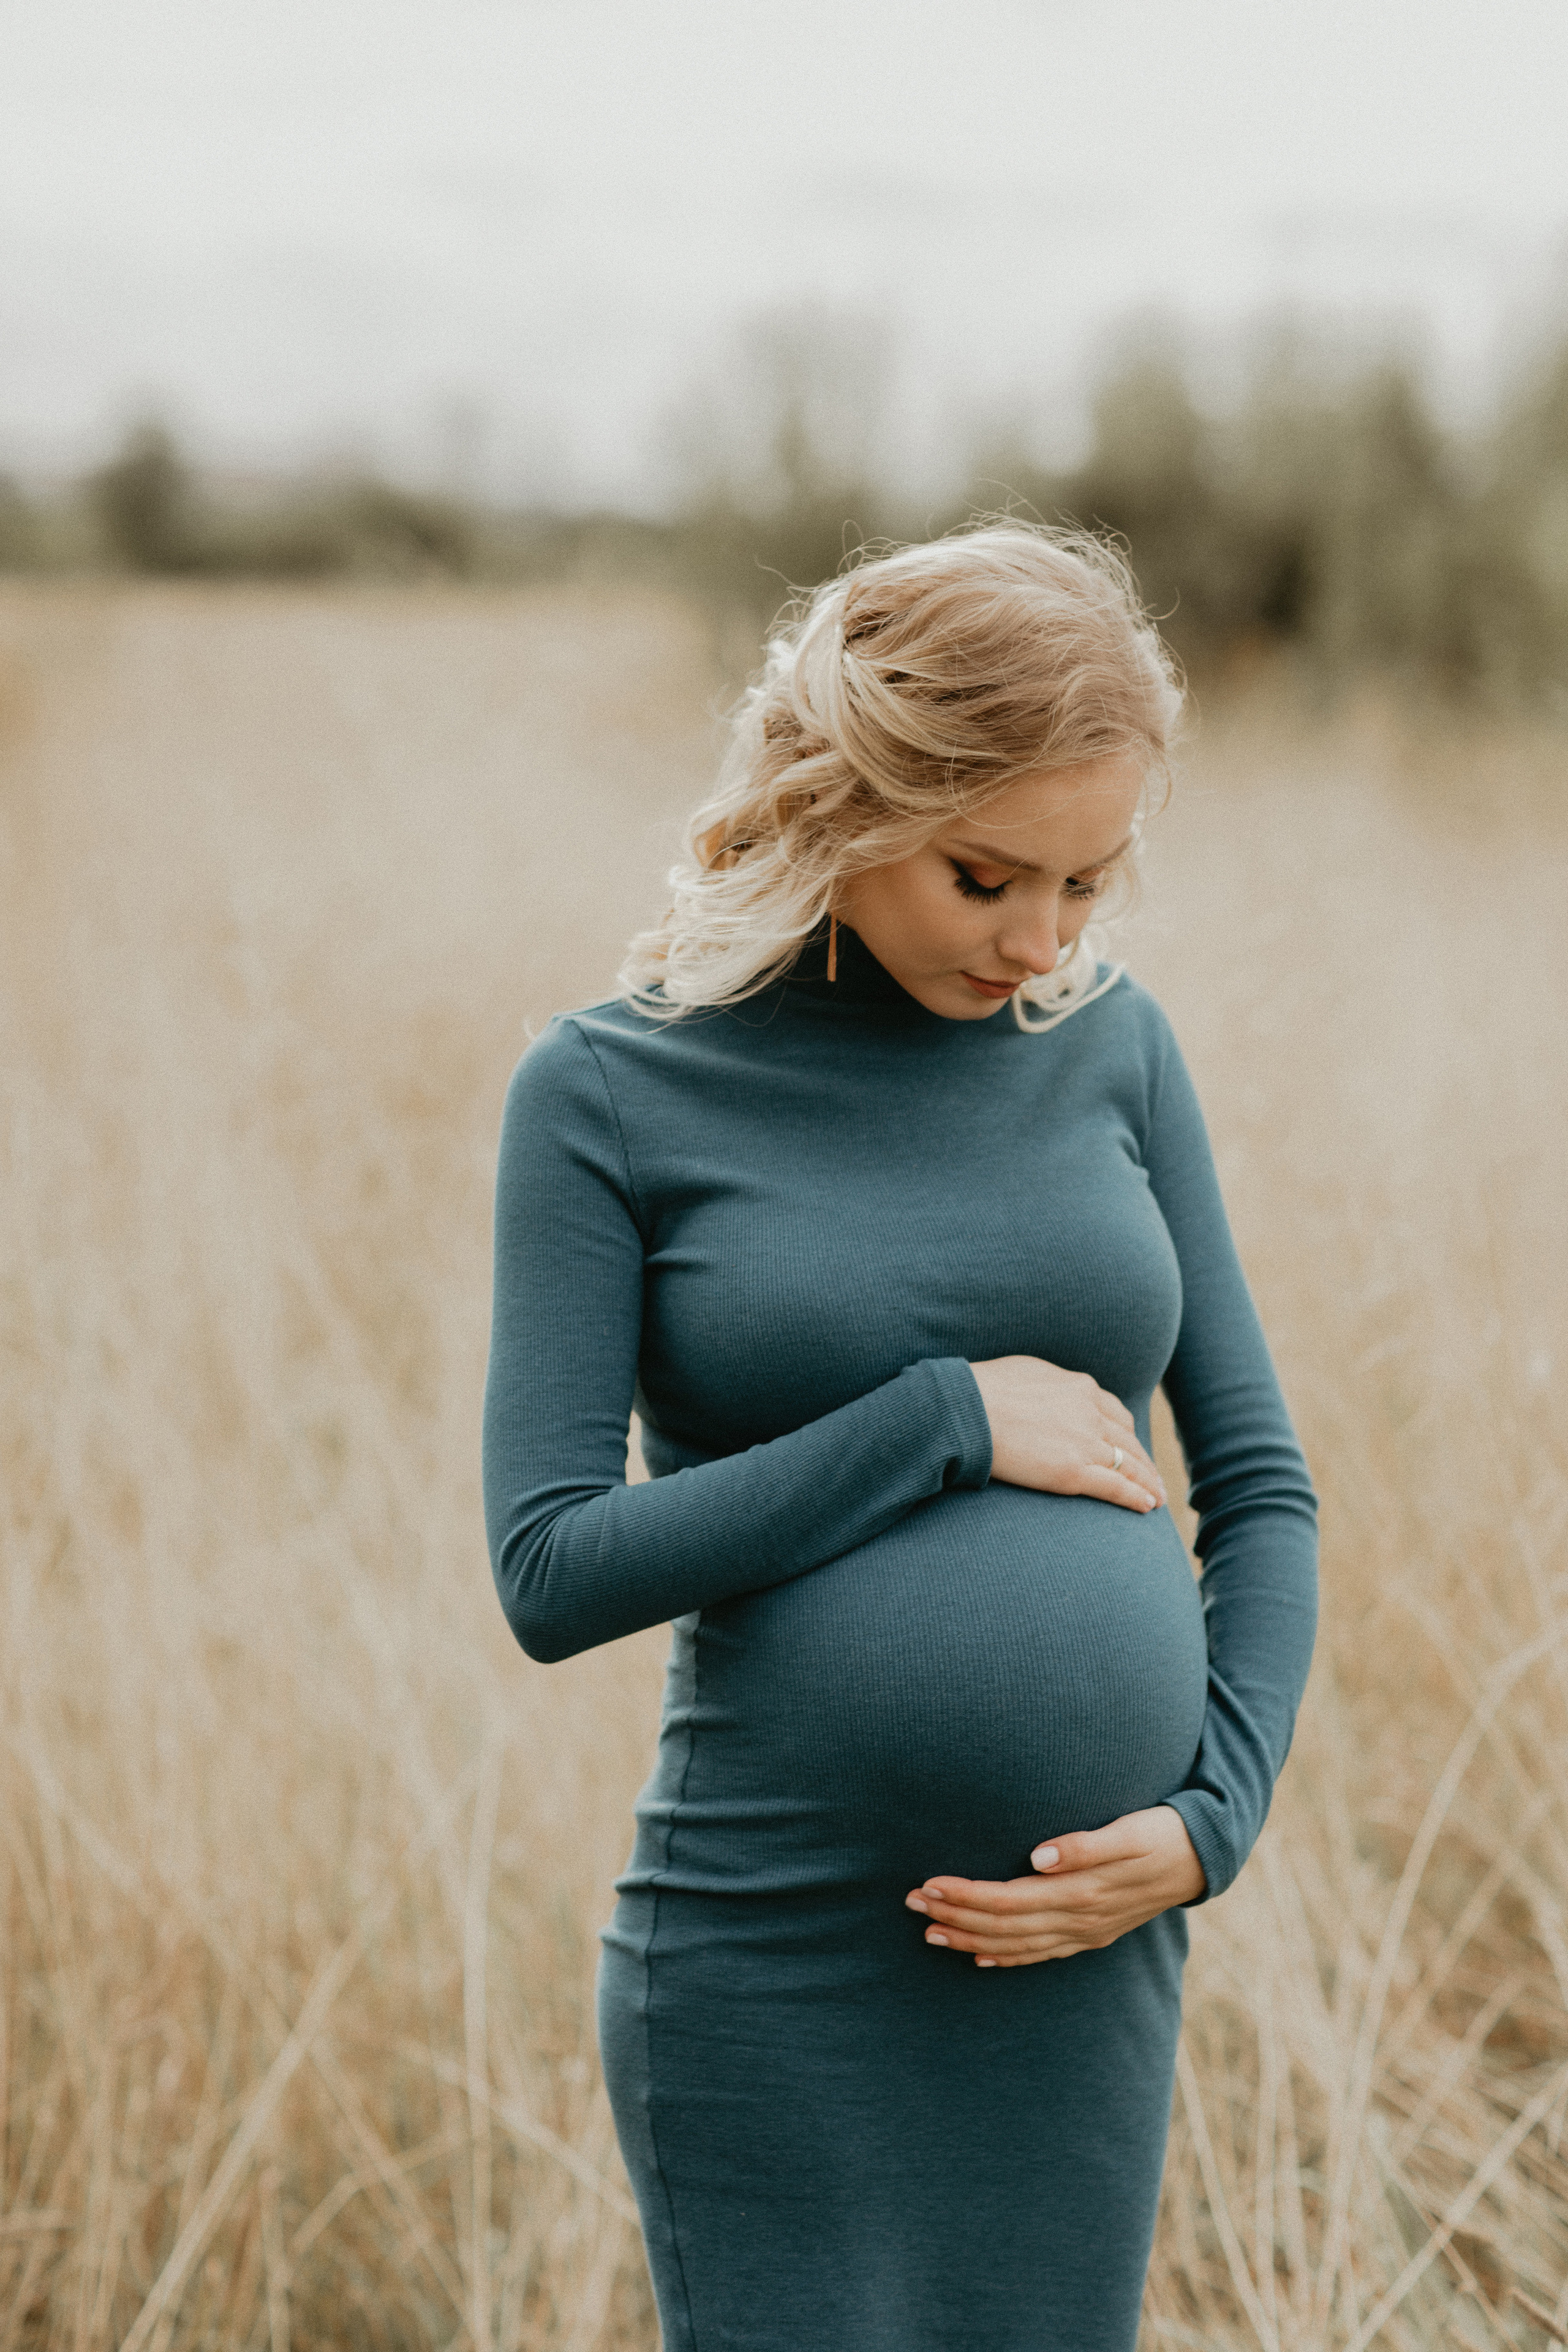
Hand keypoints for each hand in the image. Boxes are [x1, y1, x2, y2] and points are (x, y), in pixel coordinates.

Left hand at [904, 1806, 1205, 1967]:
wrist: (1203, 1857)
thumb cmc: (1160, 1833)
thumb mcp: (1127, 1831)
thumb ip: (1083, 1845)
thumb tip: (1038, 1856)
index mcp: (1082, 1893)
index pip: (1008, 1900)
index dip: (966, 1894)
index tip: (928, 1883)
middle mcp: (1079, 1920)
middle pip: (1003, 1925)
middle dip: (955, 1915)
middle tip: (911, 1903)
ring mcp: (1084, 1932)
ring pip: (1016, 1944)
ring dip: (970, 1938)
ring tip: (930, 1931)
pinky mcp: (1091, 1934)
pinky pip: (1040, 1954)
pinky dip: (1007, 1957)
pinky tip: (980, 1958)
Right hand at [968, 1356, 1165, 1513]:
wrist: (969, 1408)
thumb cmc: (983, 1390)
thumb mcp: (1026, 1374)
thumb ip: (1048, 1387)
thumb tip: (1046, 1392)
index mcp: (1080, 1388)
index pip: (1115, 1414)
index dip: (1127, 1435)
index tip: (1133, 1447)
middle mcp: (1090, 1413)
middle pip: (1128, 1440)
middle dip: (1144, 1461)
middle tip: (1154, 1478)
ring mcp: (1085, 1443)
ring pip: (1129, 1465)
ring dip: (1148, 1483)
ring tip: (1157, 1498)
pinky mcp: (1073, 1471)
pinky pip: (1115, 1486)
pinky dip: (1136, 1497)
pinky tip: (1147, 1506)